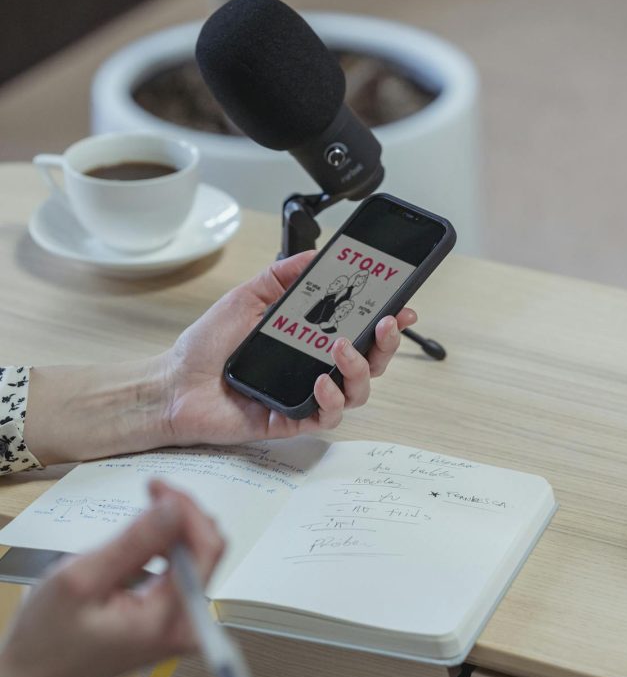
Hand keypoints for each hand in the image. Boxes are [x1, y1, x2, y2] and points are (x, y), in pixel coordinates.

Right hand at [0, 481, 223, 676]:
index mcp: (172, 619)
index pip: (208, 548)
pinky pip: (180, 575)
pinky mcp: (171, 624)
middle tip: (147, 493)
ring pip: (194, 560)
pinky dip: (163, 553)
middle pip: (207, 552)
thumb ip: (134, 542)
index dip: (187, 509)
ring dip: (170, 534)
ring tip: (134, 524)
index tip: (154, 486)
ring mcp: (182, 627)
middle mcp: (189, 627)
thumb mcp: (82, 579)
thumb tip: (174, 507)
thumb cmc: (47, 637)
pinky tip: (134, 551)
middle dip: (180, 517)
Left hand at [157, 252, 417, 443]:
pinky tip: (322, 383)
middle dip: (386, 343)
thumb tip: (317, 255)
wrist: (175, 384)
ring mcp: (306, 397)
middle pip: (370, 363)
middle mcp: (315, 369)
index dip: (386, 322)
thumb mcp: (247, 297)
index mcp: (310, 340)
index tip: (402, 306)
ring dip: (360, 369)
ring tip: (342, 347)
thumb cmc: (208, 346)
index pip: (360, 332)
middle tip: (386, 323)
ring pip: (357, 393)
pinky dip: (330, 400)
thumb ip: (282, 276)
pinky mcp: (292, 421)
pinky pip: (326, 417)